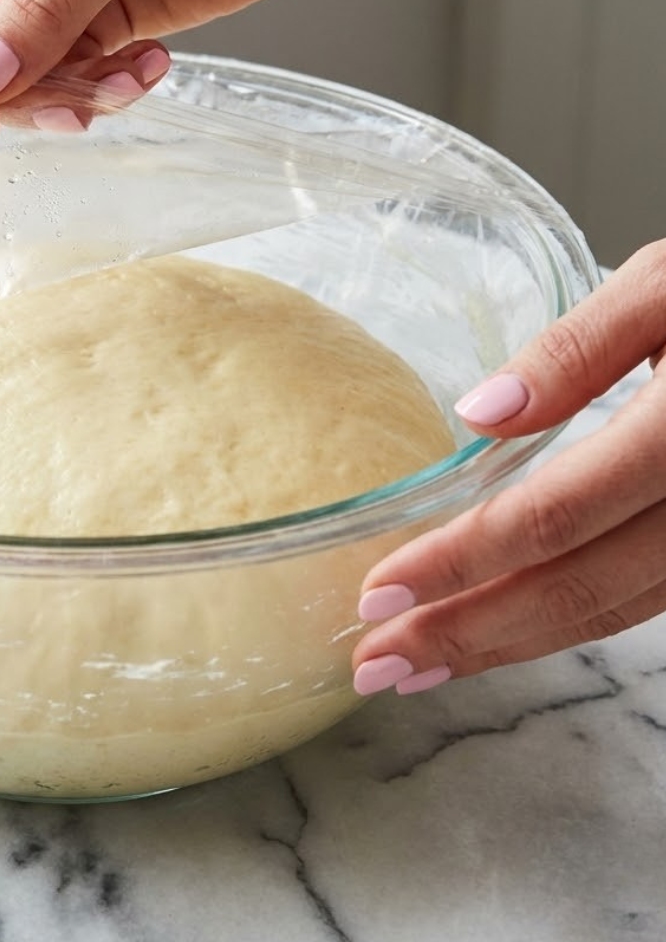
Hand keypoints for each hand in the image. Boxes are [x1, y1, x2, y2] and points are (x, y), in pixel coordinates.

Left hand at [352, 242, 665, 696]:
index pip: (554, 518)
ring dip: (509, 645)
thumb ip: (581, 349)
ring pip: (611, 612)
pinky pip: (641, 600)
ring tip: (419, 664)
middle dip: (468, 634)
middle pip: (576, 590)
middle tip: (375, 665)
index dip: (461, 562)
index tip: (377, 591)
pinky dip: (563, 623)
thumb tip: (480, 413)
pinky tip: (502, 629)